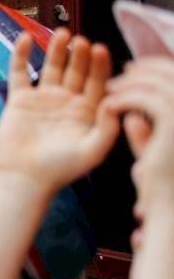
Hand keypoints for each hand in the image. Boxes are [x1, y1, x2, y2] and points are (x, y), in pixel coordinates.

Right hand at [0, 30, 118, 192]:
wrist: (24, 179)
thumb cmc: (60, 170)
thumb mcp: (93, 151)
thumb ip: (108, 127)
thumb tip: (112, 101)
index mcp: (87, 111)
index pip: (97, 81)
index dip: (100, 65)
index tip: (100, 50)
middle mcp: (66, 101)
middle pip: (76, 70)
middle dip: (80, 54)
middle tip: (82, 41)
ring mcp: (43, 99)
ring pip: (52, 67)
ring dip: (56, 49)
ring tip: (62, 33)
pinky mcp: (20, 100)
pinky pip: (19, 73)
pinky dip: (20, 56)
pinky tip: (24, 38)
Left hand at [105, 56, 173, 234]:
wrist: (169, 209)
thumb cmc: (161, 188)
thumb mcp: (155, 156)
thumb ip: (147, 135)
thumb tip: (132, 117)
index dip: (160, 69)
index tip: (135, 69)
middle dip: (147, 70)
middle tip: (122, 72)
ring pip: (160, 85)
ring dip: (132, 83)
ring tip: (111, 89)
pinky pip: (148, 100)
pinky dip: (127, 98)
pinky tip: (110, 105)